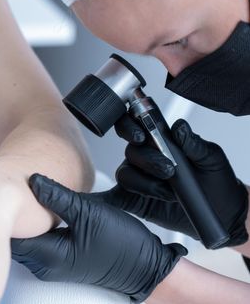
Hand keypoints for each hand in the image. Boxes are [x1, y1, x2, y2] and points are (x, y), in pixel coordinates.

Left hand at [11, 174, 186, 303]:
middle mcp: (45, 264)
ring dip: (20, 218)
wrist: (145, 266)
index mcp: (49, 255)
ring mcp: (51, 264)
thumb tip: (32, 181)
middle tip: (3, 186)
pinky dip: (32, 224)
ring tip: (17, 193)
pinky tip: (35, 208)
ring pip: (25, 239)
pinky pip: (36, 241)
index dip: (1, 209)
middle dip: (7, 213)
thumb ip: (57, 196)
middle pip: (13, 237)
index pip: (10, 234)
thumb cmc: (122, 245)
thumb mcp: (89, 212)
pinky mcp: (59, 259)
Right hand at [107, 116, 248, 246]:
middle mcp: (145, 158)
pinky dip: (117, 198)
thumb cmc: (215, 181)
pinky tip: (139, 200)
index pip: (134, 125)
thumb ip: (194, 143)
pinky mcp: (134, 200)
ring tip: (170, 192)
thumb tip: (179, 127)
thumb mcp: (211, 159)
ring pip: (125, 174)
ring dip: (147, 183)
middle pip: (130, 151)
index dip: (129, 126)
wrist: (222, 212)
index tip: (142, 137)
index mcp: (159, 142)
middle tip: (167, 169)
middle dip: (148, 160)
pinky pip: (118, 197)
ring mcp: (138, 179)